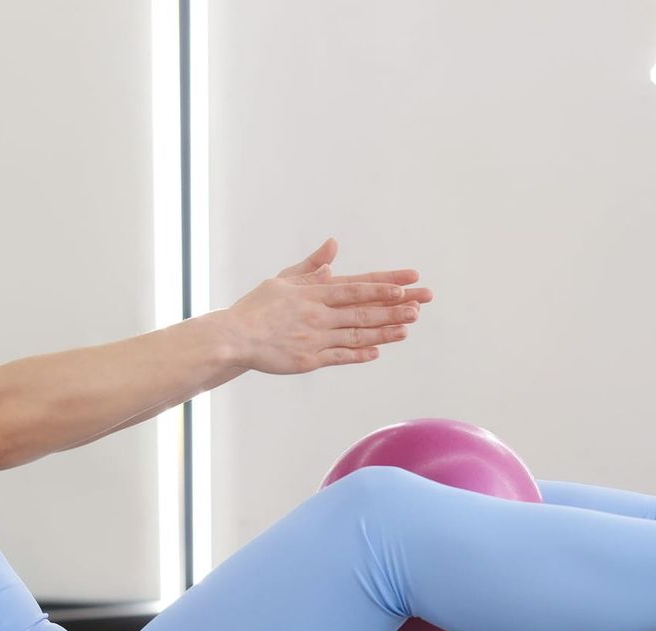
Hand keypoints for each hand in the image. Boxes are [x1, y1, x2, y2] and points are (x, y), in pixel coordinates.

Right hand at [222, 237, 431, 374]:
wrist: (234, 338)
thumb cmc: (257, 308)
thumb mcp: (283, 280)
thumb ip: (311, 265)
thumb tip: (333, 245)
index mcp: (313, 293)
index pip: (356, 286)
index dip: (383, 285)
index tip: (407, 283)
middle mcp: (318, 314)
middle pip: (363, 309)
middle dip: (394, 307)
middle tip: (420, 304)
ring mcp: (315, 339)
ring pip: (357, 333)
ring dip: (384, 330)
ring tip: (408, 326)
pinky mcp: (309, 360)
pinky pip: (340, 356)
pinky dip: (360, 353)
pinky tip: (378, 350)